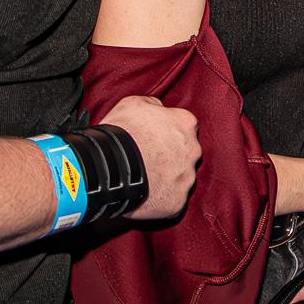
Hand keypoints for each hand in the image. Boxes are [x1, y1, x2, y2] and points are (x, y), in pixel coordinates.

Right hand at [104, 95, 200, 221]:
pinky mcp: (177, 200)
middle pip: (186, 152)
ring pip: (181, 176)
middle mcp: (193, 150)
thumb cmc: (121, 133)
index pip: (184, 126)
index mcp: (185, 124)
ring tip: (145, 177)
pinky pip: (173, 199)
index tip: (155, 138)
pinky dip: (162, 197)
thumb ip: (153, 104)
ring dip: (167, 177)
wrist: (110, 167)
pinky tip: (147, 193)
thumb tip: (158, 107)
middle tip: (150, 158)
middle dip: (171, 155)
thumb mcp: (133, 103)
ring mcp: (187, 177)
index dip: (168, 132)